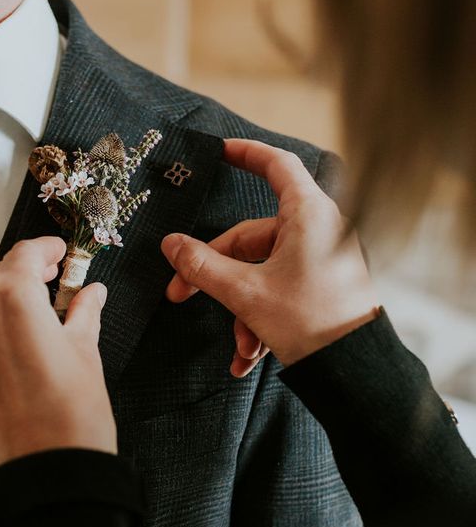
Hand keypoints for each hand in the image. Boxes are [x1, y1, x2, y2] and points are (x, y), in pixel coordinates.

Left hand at [0, 236, 115, 477]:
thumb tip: (90, 294)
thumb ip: (83, 313)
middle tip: (50, 286)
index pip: (25, 253)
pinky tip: (6, 358)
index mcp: (11, 298)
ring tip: (28, 325)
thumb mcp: (86, 353)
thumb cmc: (70, 420)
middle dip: (23, 276)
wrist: (42, 481)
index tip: (58, 254)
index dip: (45, 249)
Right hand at [161, 139, 378, 373]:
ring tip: (240, 348)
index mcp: (307, 216)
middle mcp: (316, 231)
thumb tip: (171, 245)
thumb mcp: (246, 293)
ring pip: (260, 272)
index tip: (220, 151)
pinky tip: (248, 356)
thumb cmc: (312, 325)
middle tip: (180, 294)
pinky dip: (259, 318)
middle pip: (249, 237)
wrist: (356, 376)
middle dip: (214, 274)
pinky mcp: (320, 286)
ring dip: (239, 309)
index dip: (246, 153)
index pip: (276, 165)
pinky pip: (278, 291)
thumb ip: (203, 266)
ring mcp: (319, 260)